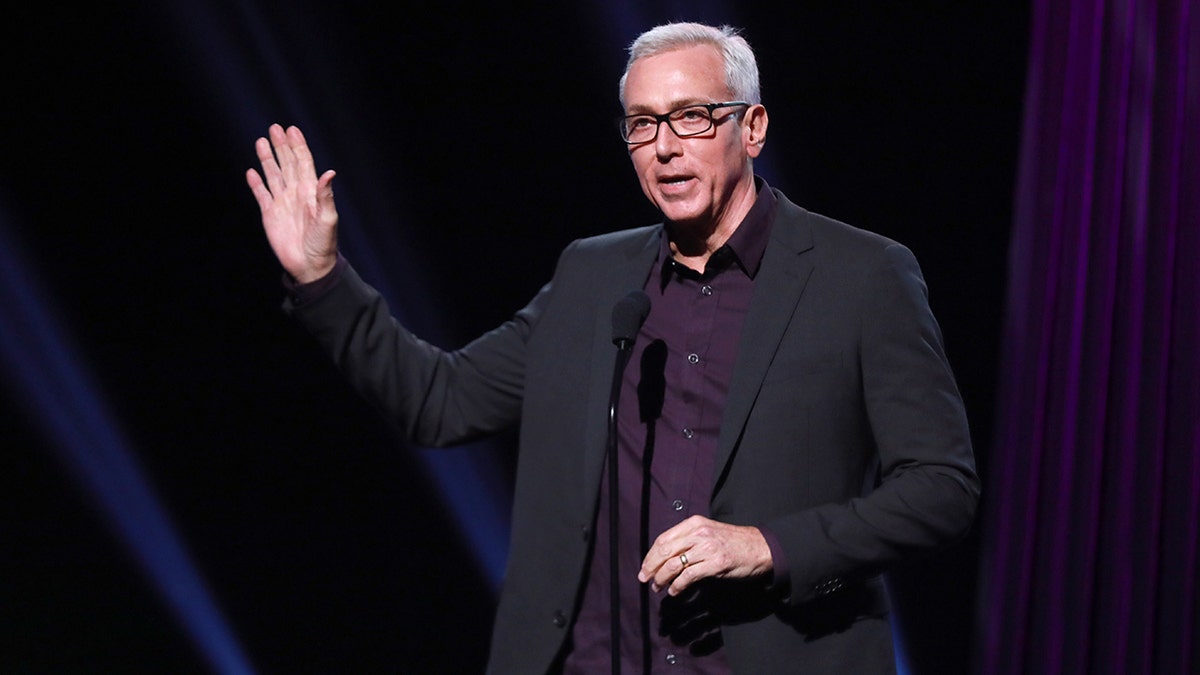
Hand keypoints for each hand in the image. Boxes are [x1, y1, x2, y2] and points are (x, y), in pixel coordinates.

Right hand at [246, 124, 338, 282]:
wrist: (309, 265)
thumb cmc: (323, 243)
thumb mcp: (328, 219)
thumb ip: (326, 195)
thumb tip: (329, 172)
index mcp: (311, 192)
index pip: (303, 163)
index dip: (298, 147)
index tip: (292, 130)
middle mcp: (295, 193)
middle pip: (287, 164)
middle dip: (281, 146)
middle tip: (275, 128)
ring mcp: (282, 203)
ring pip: (273, 175)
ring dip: (268, 159)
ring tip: (261, 141)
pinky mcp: (270, 215)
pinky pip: (262, 195)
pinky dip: (256, 184)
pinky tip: (251, 172)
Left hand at [638, 515, 772, 595]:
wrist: (759, 547)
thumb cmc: (732, 541)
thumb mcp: (708, 532)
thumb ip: (688, 539)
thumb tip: (664, 556)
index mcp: (694, 523)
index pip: (663, 539)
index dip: (650, 555)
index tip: (645, 567)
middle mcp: (699, 533)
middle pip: (665, 551)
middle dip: (651, 567)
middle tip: (645, 579)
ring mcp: (707, 548)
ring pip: (674, 564)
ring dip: (662, 579)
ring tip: (659, 587)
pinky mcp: (715, 564)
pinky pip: (688, 576)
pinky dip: (678, 586)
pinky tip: (674, 591)